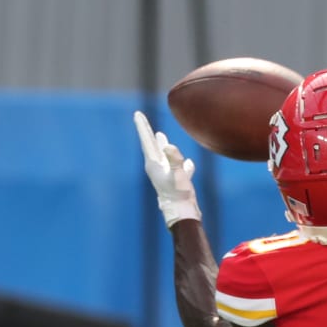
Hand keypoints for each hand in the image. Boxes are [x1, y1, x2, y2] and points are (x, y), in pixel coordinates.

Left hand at [133, 111, 200, 227]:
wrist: (182, 212)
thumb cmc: (179, 194)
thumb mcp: (177, 174)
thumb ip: (173, 159)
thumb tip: (168, 145)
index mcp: (153, 164)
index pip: (146, 140)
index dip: (143, 126)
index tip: (137, 114)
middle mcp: (157, 168)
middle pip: (151, 145)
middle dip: (147, 132)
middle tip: (140, 119)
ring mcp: (166, 174)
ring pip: (163, 156)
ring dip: (162, 145)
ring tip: (160, 136)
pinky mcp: (175, 181)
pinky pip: (178, 168)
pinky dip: (182, 164)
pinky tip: (188, 164)